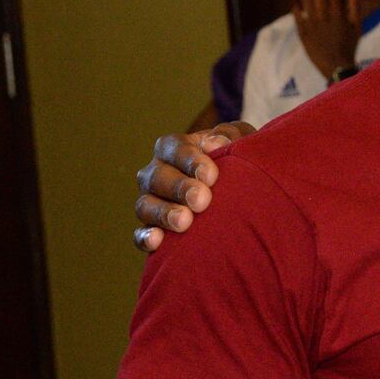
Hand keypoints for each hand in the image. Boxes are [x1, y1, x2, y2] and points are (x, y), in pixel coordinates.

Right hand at [133, 121, 254, 251]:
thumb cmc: (236, 158)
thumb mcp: (239, 140)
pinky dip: (145, 238)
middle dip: (180, 188)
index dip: (190, 160)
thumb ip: (228, 136)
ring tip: (184, 221)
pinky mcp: (151, 227)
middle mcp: (156, 172)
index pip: (174, 148)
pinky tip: (157, 242)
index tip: (210, 175)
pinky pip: (141, 234)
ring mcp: (151, 200)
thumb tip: (214, 143)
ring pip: (145, 206)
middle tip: (202, 200)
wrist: (238, 188)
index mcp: (174, 147)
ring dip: (164, 214)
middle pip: (157, 178)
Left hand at [294, 0, 360, 79]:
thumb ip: (355, 10)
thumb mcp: (357, 28)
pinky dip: (296, 8)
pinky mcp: (304, 33)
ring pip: (307, 3)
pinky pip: (298, 17)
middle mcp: (324, 17)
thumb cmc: (349, 47)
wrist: (336, 66)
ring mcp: (313, 25)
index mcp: (338, 14)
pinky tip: (295, 2)